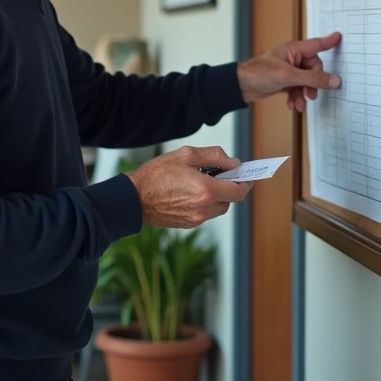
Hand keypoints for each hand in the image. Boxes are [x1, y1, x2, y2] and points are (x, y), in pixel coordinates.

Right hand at [126, 146, 253, 228]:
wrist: (134, 198)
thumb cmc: (156, 175)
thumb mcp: (186, 155)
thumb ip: (214, 156)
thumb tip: (233, 163)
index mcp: (206, 190)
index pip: (238, 191)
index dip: (245, 183)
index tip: (246, 176)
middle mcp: (203, 208)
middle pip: (229, 201)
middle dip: (228, 188)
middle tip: (219, 174)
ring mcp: (195, 219)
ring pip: (217, 209)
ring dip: (216, 197)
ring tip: (201, 182)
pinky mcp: (187, 225)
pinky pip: (204, 214)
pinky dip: (204, 204)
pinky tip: (190, 192)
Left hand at [237, 32, 343, 111]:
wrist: (241, 86)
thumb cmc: (260, 73)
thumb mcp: (289, 76)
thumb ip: (313, 78)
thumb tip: (334, 81)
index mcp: (294, 50)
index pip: (316, 45)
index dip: (329, 41)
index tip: (339, 37)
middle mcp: (293, 58)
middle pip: (314, 69)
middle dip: (313, 84)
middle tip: (311, 95)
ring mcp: (289, 70)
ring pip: (306, 81)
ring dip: (304, 94)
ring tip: (300, 104)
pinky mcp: (284, 81)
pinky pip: (297, 88)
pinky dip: (297, 97)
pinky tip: (292, 105)